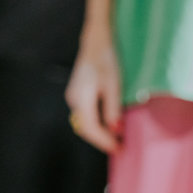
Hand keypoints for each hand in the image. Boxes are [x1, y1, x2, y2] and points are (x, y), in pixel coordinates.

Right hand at [65, 26, 121, 152]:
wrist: (96, 42)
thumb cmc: (106, 61)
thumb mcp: (114, 85)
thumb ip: (113, 109)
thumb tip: (115, 130)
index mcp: (81, 98)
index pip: (91, 128)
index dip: (104, 141)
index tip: (118, 149)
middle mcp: (73, 100)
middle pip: (85, 129)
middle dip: (101, 140)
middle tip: (119, 148)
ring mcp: (73, 98)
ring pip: (84, 124)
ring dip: (99, 134)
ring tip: (115, 140)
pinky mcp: (77, 95)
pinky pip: (85, 116)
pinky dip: (96, 125)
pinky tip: (108, 127)